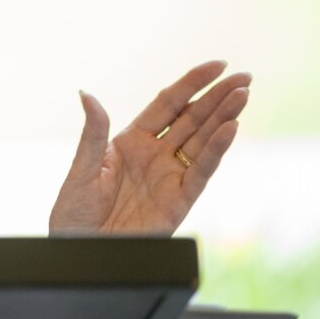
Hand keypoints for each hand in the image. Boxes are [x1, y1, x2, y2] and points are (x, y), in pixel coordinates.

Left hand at [49, 61, 249, 235]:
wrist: (80, 252)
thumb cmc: (74, 214)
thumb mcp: (82, 169)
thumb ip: (93, 133)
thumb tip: (86, 93)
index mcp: (130, 141)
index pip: (167, 104)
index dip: (191, 84)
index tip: (217, 65)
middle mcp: (154, 155)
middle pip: (192, 119)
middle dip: (218, 97)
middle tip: (244, 77)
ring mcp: (169, 176)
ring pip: (202, 140)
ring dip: (224, 118)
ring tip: (244, 94)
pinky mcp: (179, 201)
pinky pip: (201, 171)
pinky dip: (216, 150)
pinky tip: (231, 129)